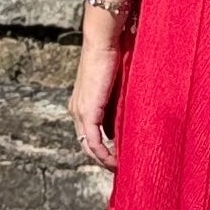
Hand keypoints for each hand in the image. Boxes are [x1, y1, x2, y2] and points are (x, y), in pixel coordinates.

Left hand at [70, 18, 121, 170]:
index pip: (89, 133)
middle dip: (103, 159)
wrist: (104, 42)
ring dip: (104, 160)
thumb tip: (132, 118)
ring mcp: (79, 112)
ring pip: (88, 147)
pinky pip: (93, 142)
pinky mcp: (87, 112)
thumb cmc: (114, 56)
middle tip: (121, 167)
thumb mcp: (118, 86)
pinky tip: (116, 161)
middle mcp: (77, 110)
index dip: (103, 149)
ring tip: (121, 167)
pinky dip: (103, 155)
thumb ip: (121, 103)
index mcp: (82, 103)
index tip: (120, 157)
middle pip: (87, 144)